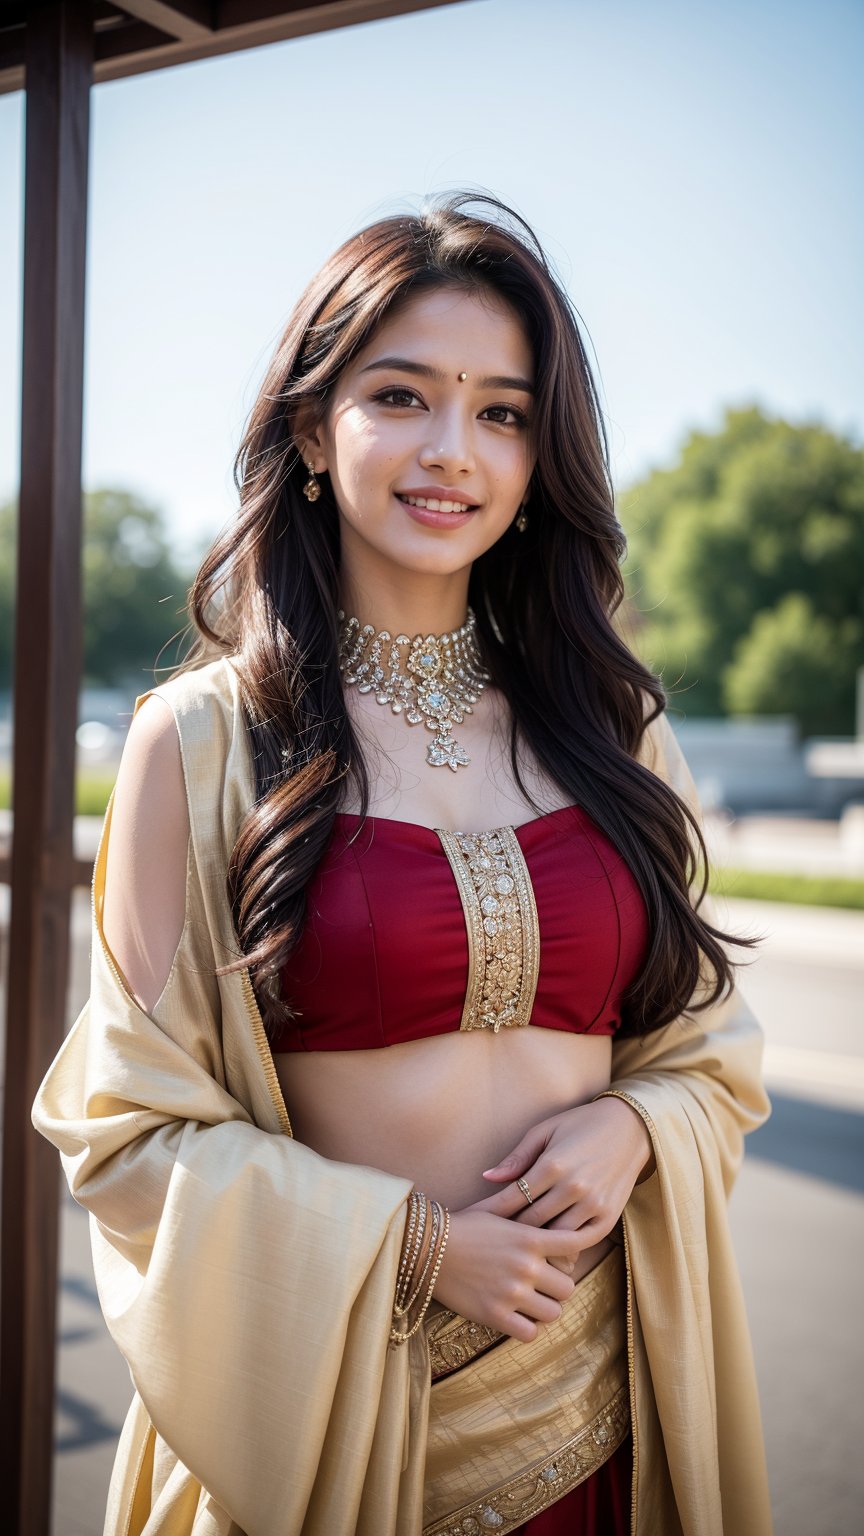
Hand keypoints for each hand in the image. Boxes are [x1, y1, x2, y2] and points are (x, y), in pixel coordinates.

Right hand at [433, 1208, 583, 1342]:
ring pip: (553, 1313)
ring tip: (529, 1302)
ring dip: (543, 1309)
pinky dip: (526, 1328)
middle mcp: (526, 1266)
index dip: (576, 1252)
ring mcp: (512, 1292)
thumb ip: (526, 1212)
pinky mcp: (495, 1315)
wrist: (427, 1248)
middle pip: (567, 1288)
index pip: (575, 1244)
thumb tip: (547, 1202)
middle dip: (556, 1287)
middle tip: (542, 1285)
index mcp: (530, 1237)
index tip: (566, 1256)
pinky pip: (530, 1333)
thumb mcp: (497, 1211)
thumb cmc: (463, 1226)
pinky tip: (515, 1317)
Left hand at [468, 1098, 653, 1263]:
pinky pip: (580, 1243)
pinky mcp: (608, 1217)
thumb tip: (486, 1177)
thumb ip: (517, 1158)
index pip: (512, 1198)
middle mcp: (573, 1187)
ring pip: (553, 1237)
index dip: (490, 1212)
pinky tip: (548, 1250)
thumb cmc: (581, 1125)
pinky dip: (563, 1249)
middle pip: (529, 1222)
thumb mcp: (545, 1131)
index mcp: (553, 1164)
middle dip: (507, 1232)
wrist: (630, 1128)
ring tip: (514, 1250)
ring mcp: (592, 1204)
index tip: (473, 1221)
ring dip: (534, 1244)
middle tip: (489, 1240)